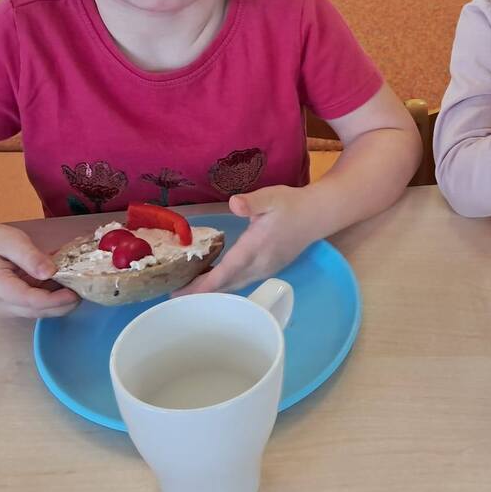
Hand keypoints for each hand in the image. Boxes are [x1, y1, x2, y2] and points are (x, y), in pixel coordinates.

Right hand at [0, 225, 78, 318]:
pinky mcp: (10, 308)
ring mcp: (2, 308)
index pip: (28, 300)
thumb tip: (50, 272)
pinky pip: (34, 307)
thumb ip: (30, 256)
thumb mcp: (11, 240)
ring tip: (76, 286)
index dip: (54, 300)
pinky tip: (62, 286)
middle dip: (61, 305)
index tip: (75, 292)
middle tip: (83, 290)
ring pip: (36, 312)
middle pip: (34, 311)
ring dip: (58, 303)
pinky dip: (51, 299)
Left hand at [174, 185, 313, 294]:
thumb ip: (253, 201)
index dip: (202, 286)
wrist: (317, 215)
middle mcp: (258, 265)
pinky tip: (212, 279)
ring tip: (187, 288)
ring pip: (233, 286)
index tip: (180, 294)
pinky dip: (223, 284)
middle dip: (200, 292)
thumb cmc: (292, 204)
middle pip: (225, 286)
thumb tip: (234, 203)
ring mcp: (264, 269)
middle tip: (173, 294)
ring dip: (211, 289)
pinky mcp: (267, 268)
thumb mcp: (272, 197)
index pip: (225, 273)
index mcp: (255, 248)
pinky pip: (240, 281)